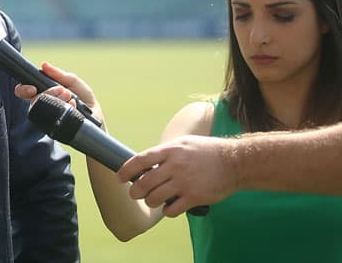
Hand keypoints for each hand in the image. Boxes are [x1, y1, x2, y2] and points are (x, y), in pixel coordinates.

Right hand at [12, 61, 102, 123]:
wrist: (97, 121)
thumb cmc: (85, 102)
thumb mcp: (75, 83)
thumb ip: (59, 75)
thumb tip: (44, 65)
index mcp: (45, 93)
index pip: (25, 90)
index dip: (24, 89)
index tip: (32, 89)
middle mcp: (44, 105)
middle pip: (32, 99)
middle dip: (48, 93)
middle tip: (65, 92)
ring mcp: (47, 117)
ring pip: (41, 108)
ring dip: (57, 100)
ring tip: (72, 98)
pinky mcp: (54, 128)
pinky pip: (52, 119)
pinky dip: (65, 109)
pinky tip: (74, 107)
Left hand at [118, 135, 236, 215]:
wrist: (235, 162)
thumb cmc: (207, 151)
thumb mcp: (183, 144)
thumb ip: (165, 153)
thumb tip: (146, 162)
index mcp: (170, 150)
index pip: (140, 160)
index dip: (126, 170)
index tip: (119, 177)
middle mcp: (175, 166)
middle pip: (144, 183)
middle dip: (135, 191)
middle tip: (134, 193)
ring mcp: (184, 182)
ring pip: (155, 198)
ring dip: (150, 201)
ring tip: (153, 200)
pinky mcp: (194, 197)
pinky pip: (172, 209)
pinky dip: (167, 211)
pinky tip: (170, 207)